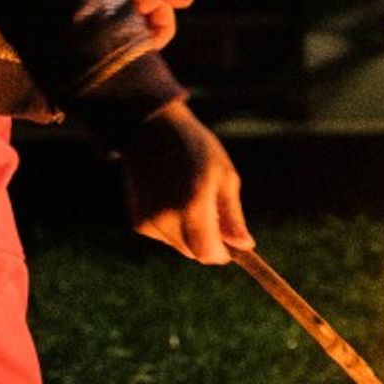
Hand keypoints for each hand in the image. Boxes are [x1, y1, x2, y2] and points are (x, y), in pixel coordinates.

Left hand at [108, 0, 193, 49]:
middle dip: (137, 43)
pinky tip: (101, 31)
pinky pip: (110, 25)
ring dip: (121, 37)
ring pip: (127, 33)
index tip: (144, 48)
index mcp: (157, 1)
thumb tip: (189, 2)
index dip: (158, 41)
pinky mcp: (105, 7)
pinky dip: (108, 30)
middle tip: (123, 47)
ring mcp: (123, 9)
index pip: (165, 29)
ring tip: (111, 39)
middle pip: (145, 36)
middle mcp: (141, 8)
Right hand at [121, 98, 251, 264]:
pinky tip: (172, 200)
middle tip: (213, 213)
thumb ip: (233, 216)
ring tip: (191, 199)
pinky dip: (173, 227)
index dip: (223, 253)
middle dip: (208, 242)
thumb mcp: (224, 176)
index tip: (230, 244)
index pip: (209, 253)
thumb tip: (245, 246)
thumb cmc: (195, 148)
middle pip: (194, 253)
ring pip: (179, 246)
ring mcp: (150, 221)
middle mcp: (168, 217)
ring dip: (190, 234)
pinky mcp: (139, 221)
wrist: (150, 130)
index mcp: (194, 205)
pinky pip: (164, 237)